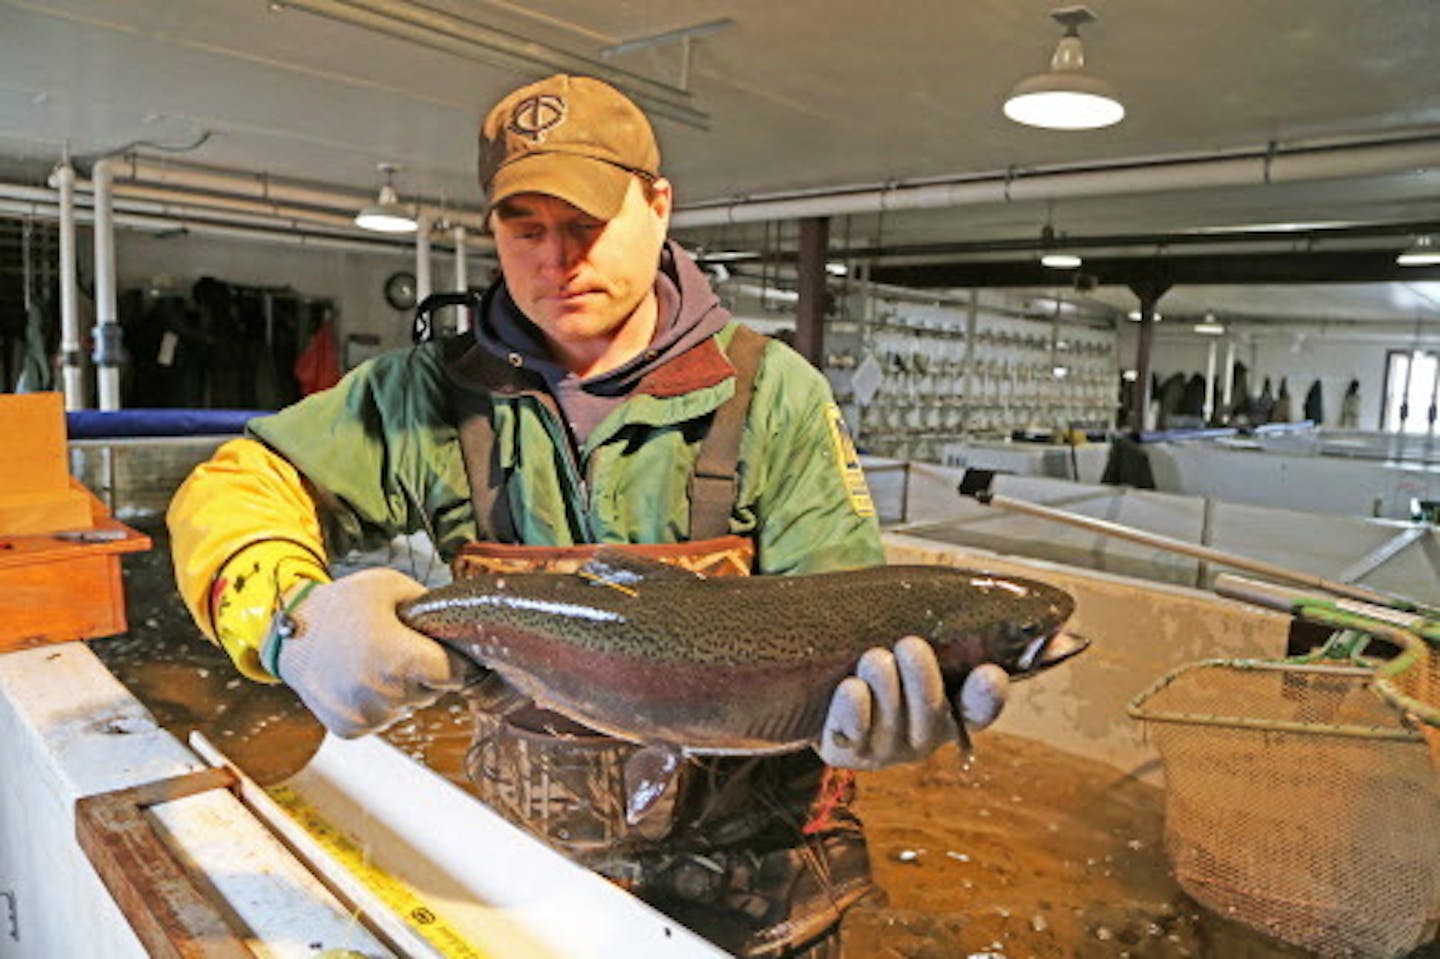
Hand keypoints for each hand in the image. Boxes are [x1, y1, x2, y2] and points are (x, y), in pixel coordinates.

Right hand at [268, 567, 473, 736]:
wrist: (287, 635)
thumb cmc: (339, 606)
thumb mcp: (390, 586)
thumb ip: (430, 604)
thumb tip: (458, 620)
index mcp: (401, 661)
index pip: (457, 674)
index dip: (455, 660)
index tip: (445, 649)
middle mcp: (386, 696)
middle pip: (433, 691)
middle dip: (426, 672)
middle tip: (397, 647)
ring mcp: (367, 716)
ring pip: (409, 706)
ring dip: (403, 689)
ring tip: (374, 660)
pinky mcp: (351, 729)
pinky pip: (383, 718)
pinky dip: (378, 702)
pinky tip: (359, 678)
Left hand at [816, 636, 1009, 769]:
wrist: (824, 707)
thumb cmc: (878, 667)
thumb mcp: (905, 653)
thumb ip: (929, 636)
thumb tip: (944, 588)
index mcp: (949, 710)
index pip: (979, 708)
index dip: (988, 695)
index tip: (990, 673)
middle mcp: (923, 735)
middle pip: (931, 710)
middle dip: (922, 677)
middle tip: (910, 645)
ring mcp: (886, 748)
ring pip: (891, 717)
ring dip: (884, 684)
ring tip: (875, 657)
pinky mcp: (848, 751)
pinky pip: (854, 731)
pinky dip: (854, 708)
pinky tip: (852, 687)